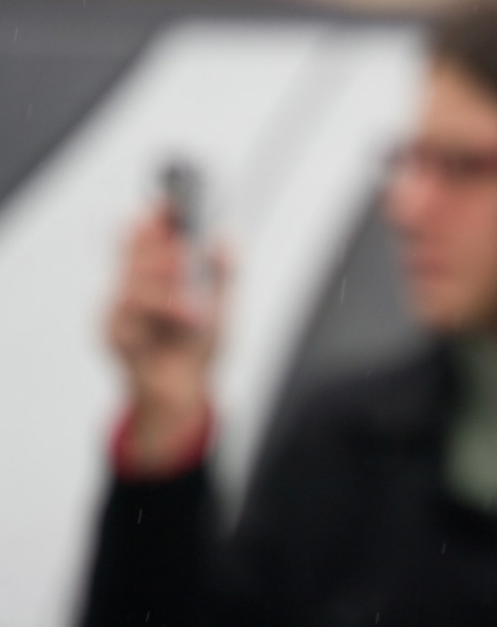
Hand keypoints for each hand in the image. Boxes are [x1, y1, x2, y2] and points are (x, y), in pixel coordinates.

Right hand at [107, 203, 226, 472]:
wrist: (184, 390)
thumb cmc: (199, 346)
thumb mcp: (221, 305)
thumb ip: (222, 271)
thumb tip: (224, 239)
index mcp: (159, 271)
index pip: (147, 231)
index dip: (155, 215)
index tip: (168, 205)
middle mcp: (135, 283)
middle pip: (134, 249)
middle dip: (160, 251)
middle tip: (184, 256)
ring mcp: (120, 306)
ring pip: (131, 282)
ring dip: (166, 294)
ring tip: (192, 310)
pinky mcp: (111, 331)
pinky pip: (127, 317)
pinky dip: (156, 322)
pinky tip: (177, 326)